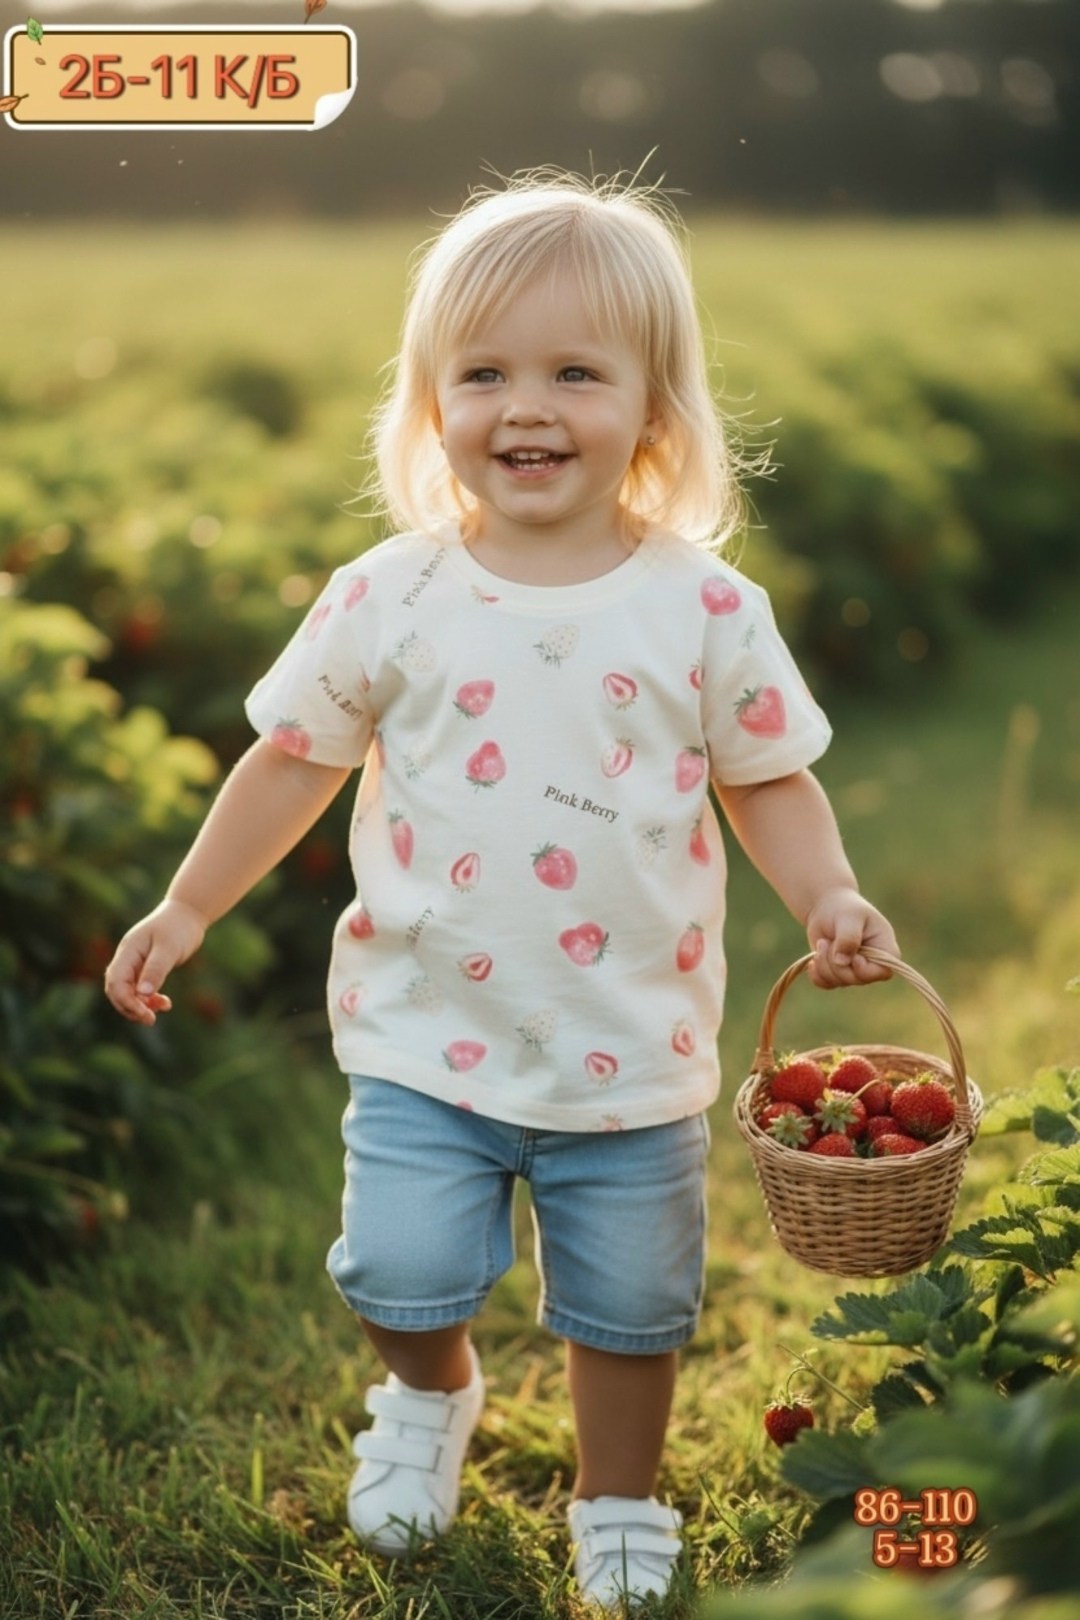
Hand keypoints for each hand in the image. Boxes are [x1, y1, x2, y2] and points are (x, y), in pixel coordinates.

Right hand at [103, 898, 206, 1024]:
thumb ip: (155, 970)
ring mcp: (135, 963)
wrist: (188, 913)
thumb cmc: (178, 928)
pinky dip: (150, 999)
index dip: (126, 1001)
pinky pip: (140, 989)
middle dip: (130, 1007)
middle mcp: (127, 958)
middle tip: (150, 1020)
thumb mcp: (168, 949)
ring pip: (128, 991)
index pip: (116, 982)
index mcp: (128, 951)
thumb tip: (142, 994)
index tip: (145, 1014)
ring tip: (161, 1010)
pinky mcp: (145, 967)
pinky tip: (165, 1003)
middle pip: (117, 990)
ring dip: (140, 1005)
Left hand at [804, 887, 897, 988]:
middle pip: (857, 979)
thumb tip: (842, 962)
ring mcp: (855, 970)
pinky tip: (813, 960)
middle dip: (836, 962)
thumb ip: (848, 938)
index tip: (852, 956)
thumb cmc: (844, 908)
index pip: (883, 972)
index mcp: (885, 949)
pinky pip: (826, 984)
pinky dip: (817, 973)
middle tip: (825, 942)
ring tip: (821, 943)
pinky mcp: (838, 973)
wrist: (827, 908)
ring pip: (840, 982)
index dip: (864, 969)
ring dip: (824, 963)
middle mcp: (872, 963)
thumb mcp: (849, 917)